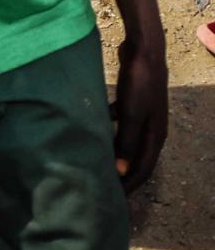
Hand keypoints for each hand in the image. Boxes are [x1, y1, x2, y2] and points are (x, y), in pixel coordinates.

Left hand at [113, 37, 168, 191]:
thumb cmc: (139, 83)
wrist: (144, 50)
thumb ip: (126, 141)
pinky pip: (121, 123)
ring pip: (127, 141)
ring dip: (115, 152)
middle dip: (122, 173)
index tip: (114, 199)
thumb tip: (120, 172)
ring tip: (98, 161)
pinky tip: (95, 128)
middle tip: (104, 185)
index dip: (129, 185)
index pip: (142, 169)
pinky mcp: (133, 102)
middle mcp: (152, 130)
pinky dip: (110, 130)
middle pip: (136, 158)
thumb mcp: (132, 114)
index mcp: (155, 137)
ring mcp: (143, 116)